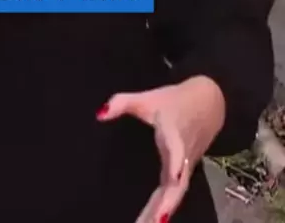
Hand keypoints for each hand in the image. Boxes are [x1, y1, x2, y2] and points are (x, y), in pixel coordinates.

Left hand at [96, 76, 225, 222]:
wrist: (208, 104)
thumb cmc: (174, 102)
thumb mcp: (148, 98)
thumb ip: (123, 103)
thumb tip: (99, 114)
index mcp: (174, 131)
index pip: (177, 146)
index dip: (176, 160)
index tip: (175, 175)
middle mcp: (183, 153)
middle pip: (178, 182)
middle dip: (168, 202)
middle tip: (156, 222)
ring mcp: (185, 166)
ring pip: (175, 193)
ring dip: (162, 211)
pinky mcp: (183, 174)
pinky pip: (173, 194)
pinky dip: (162, 209)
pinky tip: (150, 222)